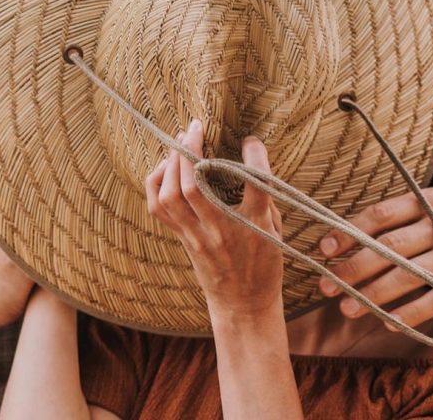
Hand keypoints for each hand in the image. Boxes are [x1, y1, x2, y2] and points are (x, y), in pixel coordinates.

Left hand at [145, 120, 282, 319]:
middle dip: (191, 149)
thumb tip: (252, 163)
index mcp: (254, 225)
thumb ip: (264, 198)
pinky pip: (159, 209)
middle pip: (196, 185)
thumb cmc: (264, 265)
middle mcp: (222, 230)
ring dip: (170, 163)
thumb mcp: (275, 231)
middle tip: (195, 127)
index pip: (255, 182)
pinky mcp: (184, 241)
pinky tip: (165, 168)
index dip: (255, 155)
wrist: (244, 306)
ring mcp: (199, 237)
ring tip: (179, 142)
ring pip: (171, 195)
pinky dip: (157, 183)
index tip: (252, 141)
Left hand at [318, 188, 432, 328]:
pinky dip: (412, 314)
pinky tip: (388, 323)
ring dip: (375, 294)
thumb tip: (338, 239)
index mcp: (425, 200)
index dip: (349, 233)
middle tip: (327, 286)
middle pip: (391, 247)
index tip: (323, 251)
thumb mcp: (425, 208)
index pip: (379, 215)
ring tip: (347, 308)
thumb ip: (390, 220)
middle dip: (355, 268)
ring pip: (410, 276)